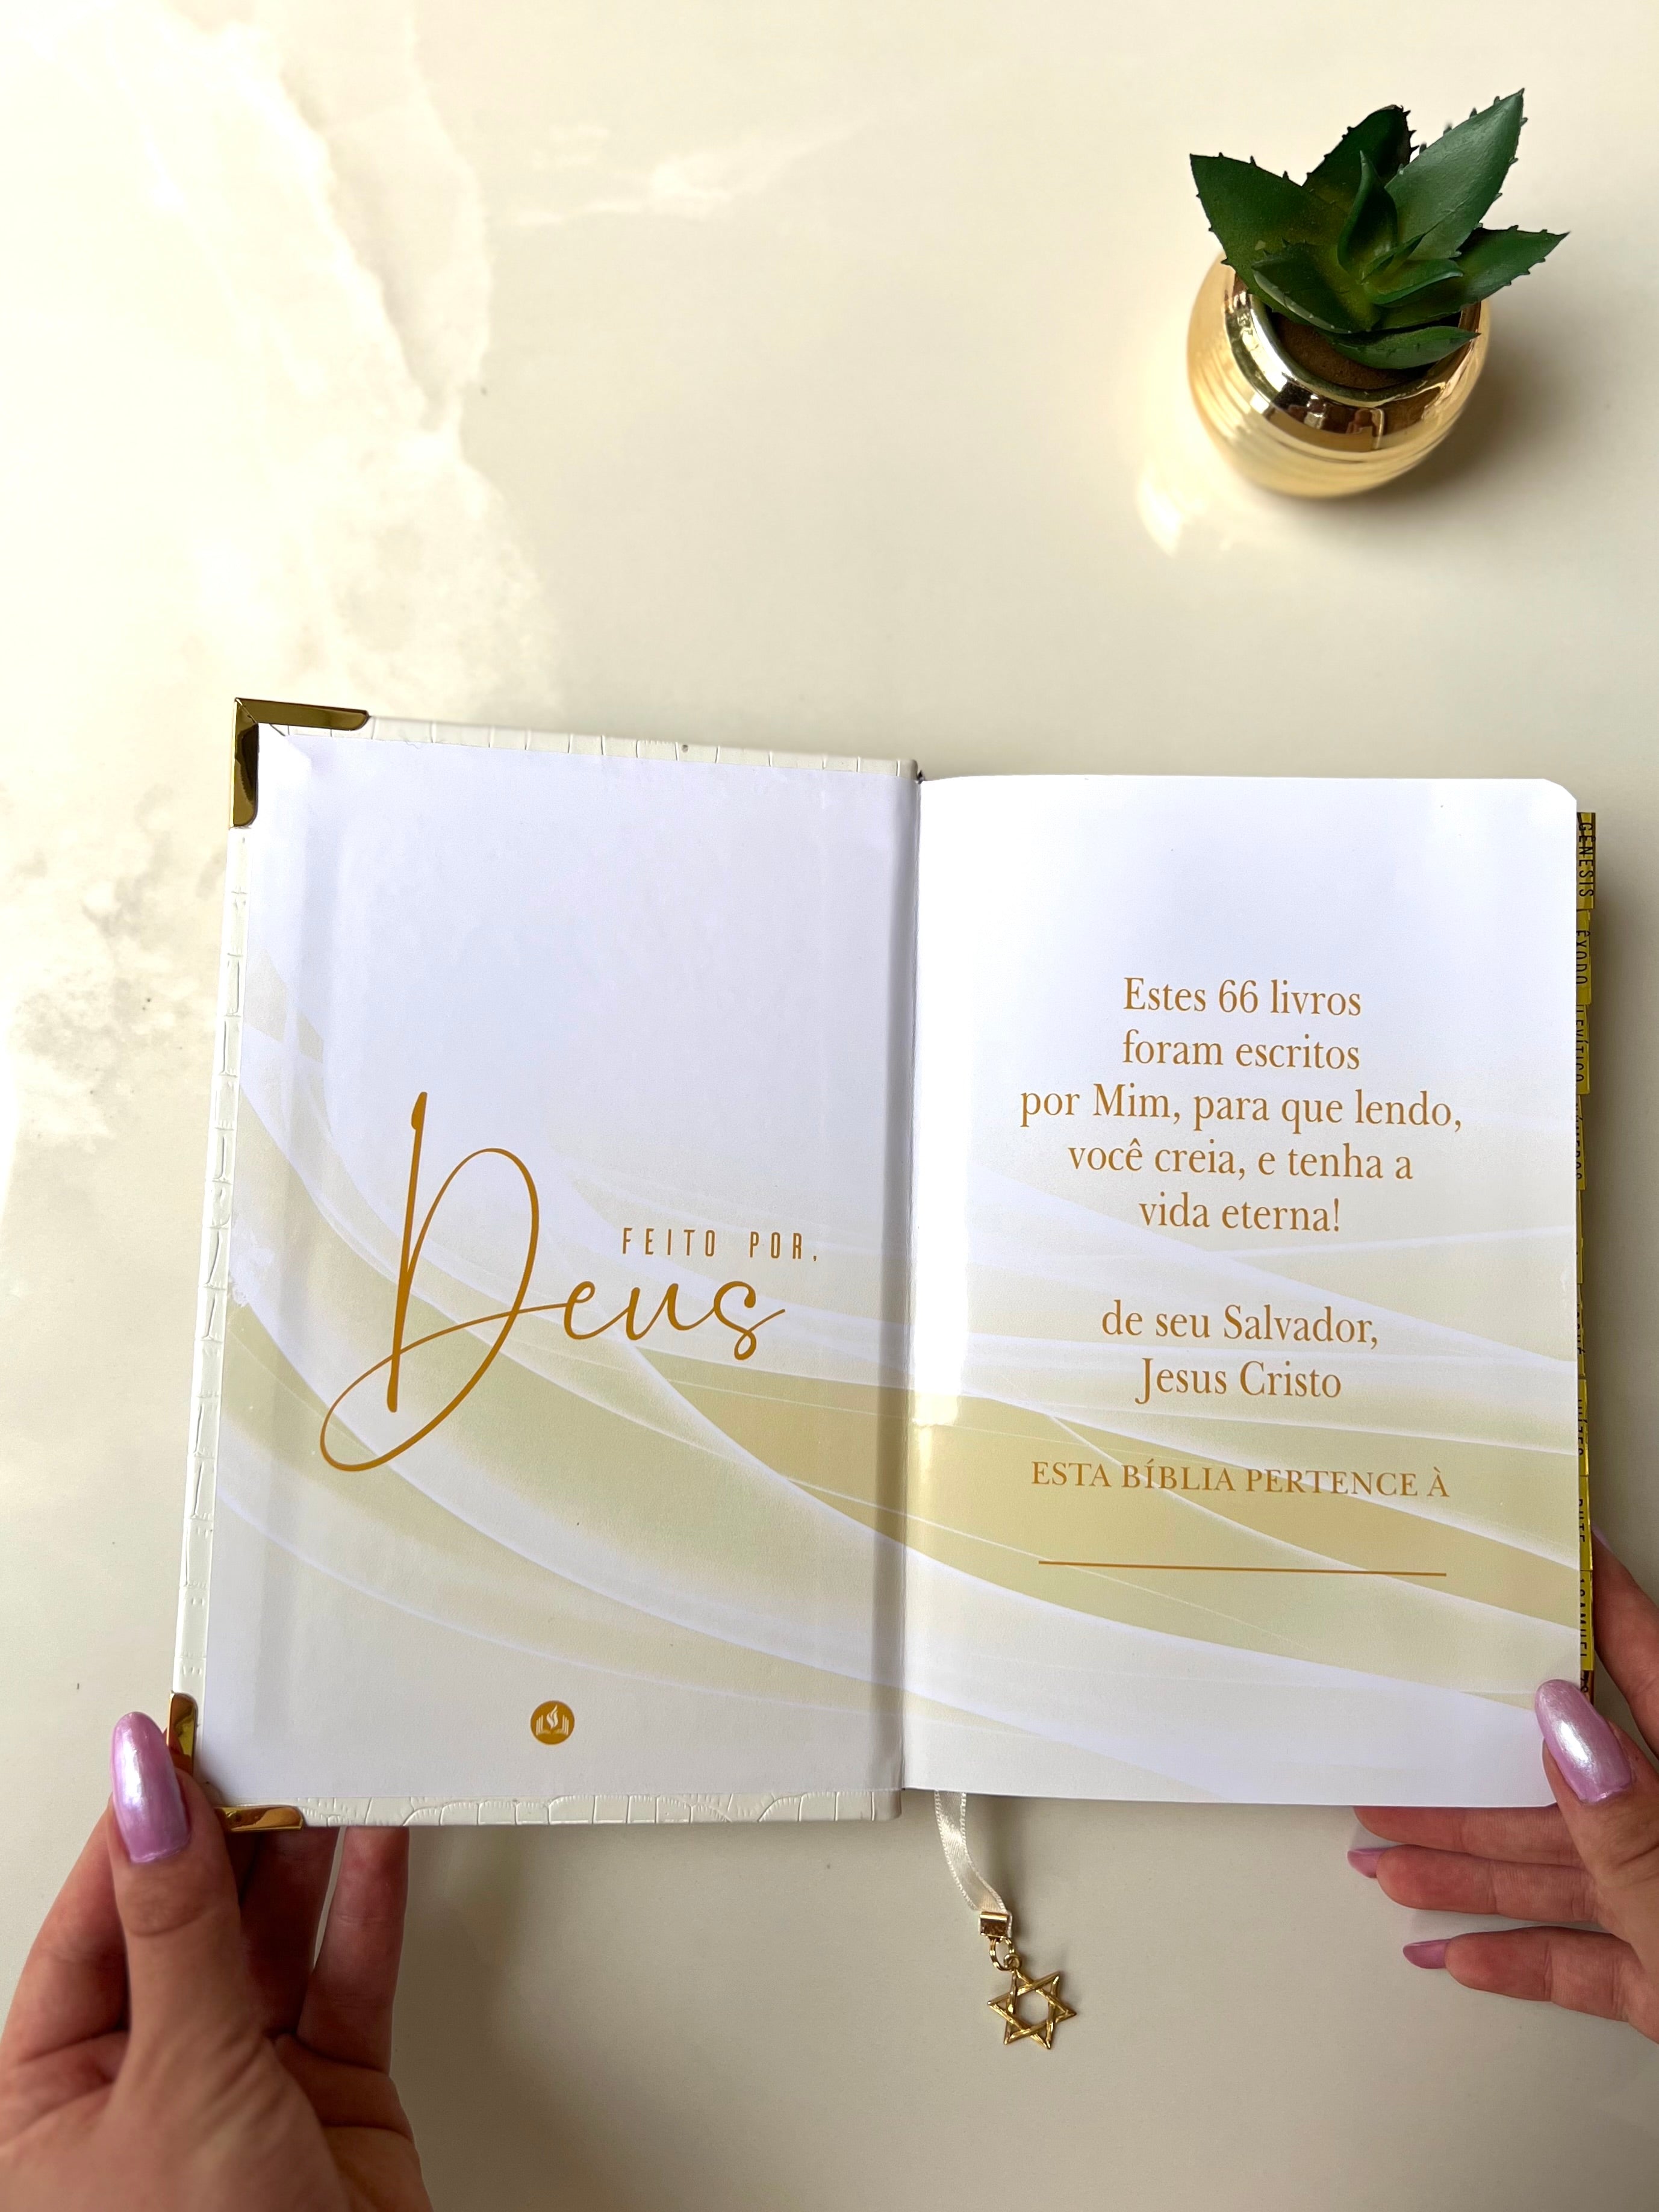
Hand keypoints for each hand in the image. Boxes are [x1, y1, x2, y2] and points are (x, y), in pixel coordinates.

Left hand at [0, 1713, 430, 2209]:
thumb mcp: (173, 2084)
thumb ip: (175, 1930)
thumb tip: (144, 1800)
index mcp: (46, 2100)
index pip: (92, 1927)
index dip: (137, 1832)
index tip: (177, 1743)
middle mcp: (141, 2092)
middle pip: (186, 1925)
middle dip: (229, 1834)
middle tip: (264, 1740)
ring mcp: (242, 2096)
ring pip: (272, 1943)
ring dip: (304, 1856)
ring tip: (325, 1768)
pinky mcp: (332, 2104)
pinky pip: (347, 1981)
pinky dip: (368, 1907)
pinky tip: (377, 1841)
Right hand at [1351, 1531, 1658, 2039]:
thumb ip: (1632, 1828)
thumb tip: (1563, 1724)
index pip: (1653, 1667)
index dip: (1596, 1605)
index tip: (1550, 1545)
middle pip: (1577, 1784)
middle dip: (1471, 1777)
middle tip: (1397, 1743)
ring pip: (1570, 1874)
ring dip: (1472, 1875)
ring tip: (1386, 1860)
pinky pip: (1593, 1962)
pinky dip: (1525, 1960)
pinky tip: (1456, 1954)